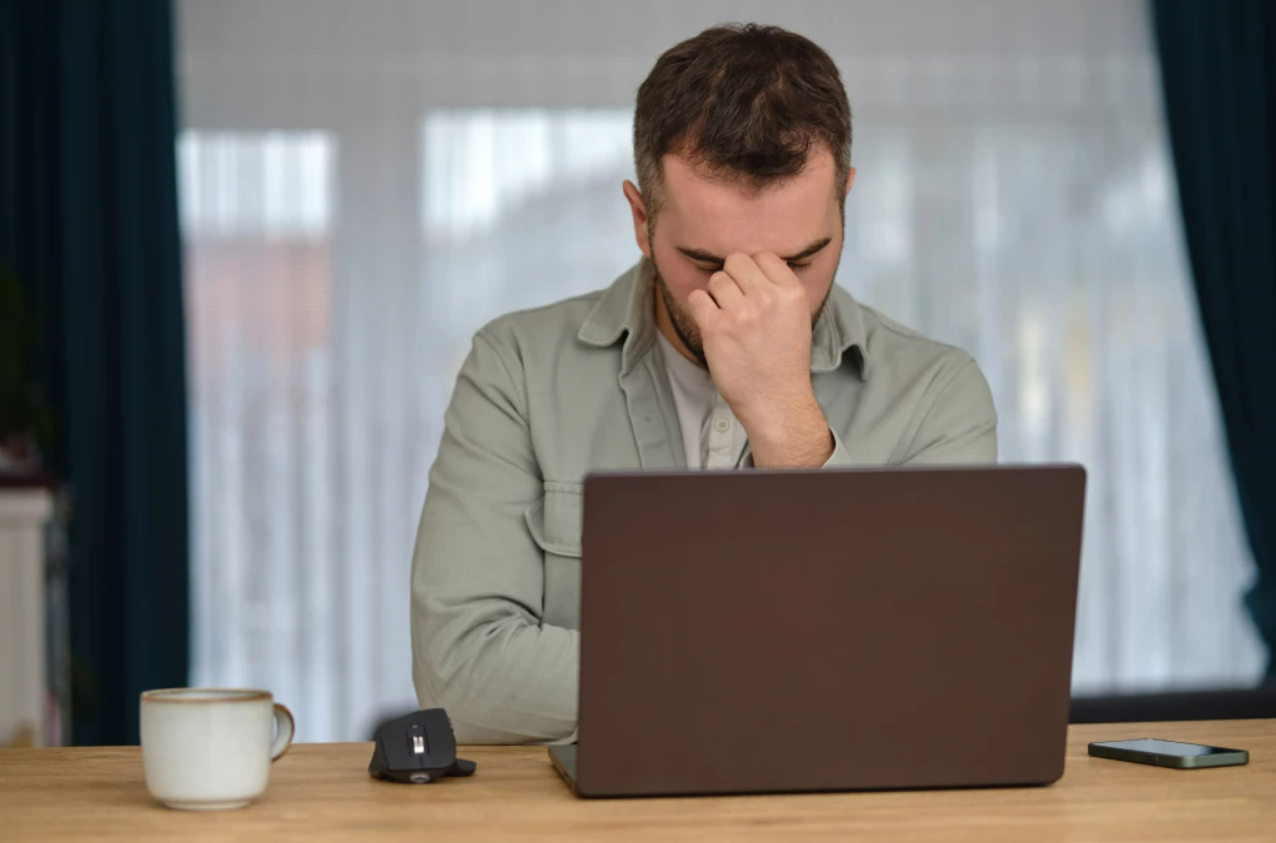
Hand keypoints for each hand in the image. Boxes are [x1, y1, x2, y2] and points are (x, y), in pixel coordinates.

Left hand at [687, 253, 833, 467]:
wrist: (775, 399)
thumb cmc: (784, 361)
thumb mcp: (797, 316)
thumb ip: (779, 288)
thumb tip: (754, 263)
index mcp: (791, 293)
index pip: (763, 256)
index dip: (754, 271)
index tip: (752, 289)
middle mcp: (767, 299)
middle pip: (736, 262)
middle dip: (733, 278)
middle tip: (736, 301)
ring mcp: (740, 313)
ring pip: (716, 279)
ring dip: (716, 295)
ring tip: (727, 316)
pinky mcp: (716, 329)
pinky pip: (697, 297)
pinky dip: (700, 306)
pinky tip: (711, 322)